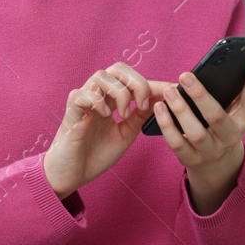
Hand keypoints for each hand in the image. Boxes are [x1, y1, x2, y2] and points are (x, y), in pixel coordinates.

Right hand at [43, 61, 158, 198]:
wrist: (72, 175)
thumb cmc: (95, 155)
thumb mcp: (125, 134)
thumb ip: (139, 116)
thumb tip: (159, 100)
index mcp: (111, 100)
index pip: (133, 81)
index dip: (154, 84)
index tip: (174, 91)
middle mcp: (97, 95)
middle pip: (118, 68)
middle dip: (137, 83)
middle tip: (142, 106)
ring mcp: (83, 101)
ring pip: (102, 75)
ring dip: (119, 93)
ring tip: (122, 115)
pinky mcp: (71, 111)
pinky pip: (82, 94)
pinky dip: (98, 102)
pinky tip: (105, 117)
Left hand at [151, 51, 244, 182]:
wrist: (216, 163)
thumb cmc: (222, 124)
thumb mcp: (233, 109)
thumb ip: (232, 90)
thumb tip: (226, 60)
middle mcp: (231, 136)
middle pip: (216, 117)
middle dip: (200, 95)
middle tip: (185, 76)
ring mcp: (212, 151)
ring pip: (195, 132)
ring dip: (180, 110)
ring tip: (169, 92)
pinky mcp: (193, 160)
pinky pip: (177, 144)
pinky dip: (167, 125)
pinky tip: (159, 109)